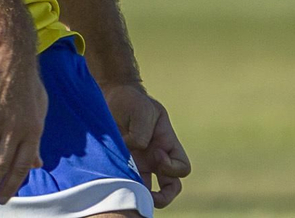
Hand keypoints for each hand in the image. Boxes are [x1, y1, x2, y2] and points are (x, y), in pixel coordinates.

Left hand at [103, 83, 189, 208]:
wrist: (112, 97)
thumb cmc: (131, 101)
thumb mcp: (141, 110)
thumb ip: (141, 132)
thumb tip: (133, 151)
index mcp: (167, 145)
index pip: (182, 168)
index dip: (172, 167)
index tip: (156, 152)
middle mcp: (156, 158)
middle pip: (170, 189)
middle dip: (163, 198)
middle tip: (148, 194)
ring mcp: (140, 163)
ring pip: (147, 191)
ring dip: (139, 194)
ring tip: (127, 190)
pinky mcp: (122, 164)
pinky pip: (126, 183)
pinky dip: (121, 186)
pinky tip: (113, 179)